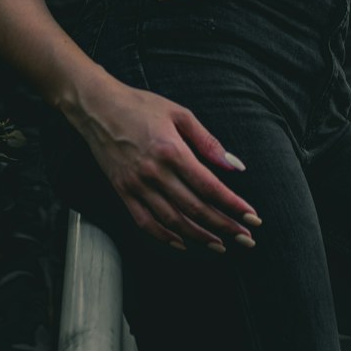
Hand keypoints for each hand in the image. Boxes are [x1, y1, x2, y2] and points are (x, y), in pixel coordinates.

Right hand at [75, 78, 261, 253]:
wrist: (98, 107)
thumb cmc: (140, 105)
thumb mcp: (179, 113)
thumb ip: (207, 141)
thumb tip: (234, 165)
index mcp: (171, 150)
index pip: (209, 186)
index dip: (233, 205)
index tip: (252, 217)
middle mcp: (154, 172)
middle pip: (195, 209)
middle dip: (224, 226)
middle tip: (246, 238)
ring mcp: (136, 185)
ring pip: (173, 221)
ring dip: (199, 237)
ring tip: (220, 245)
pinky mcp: (122, 192)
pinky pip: (145, 223)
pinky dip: (165, 237)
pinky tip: (182, 242)